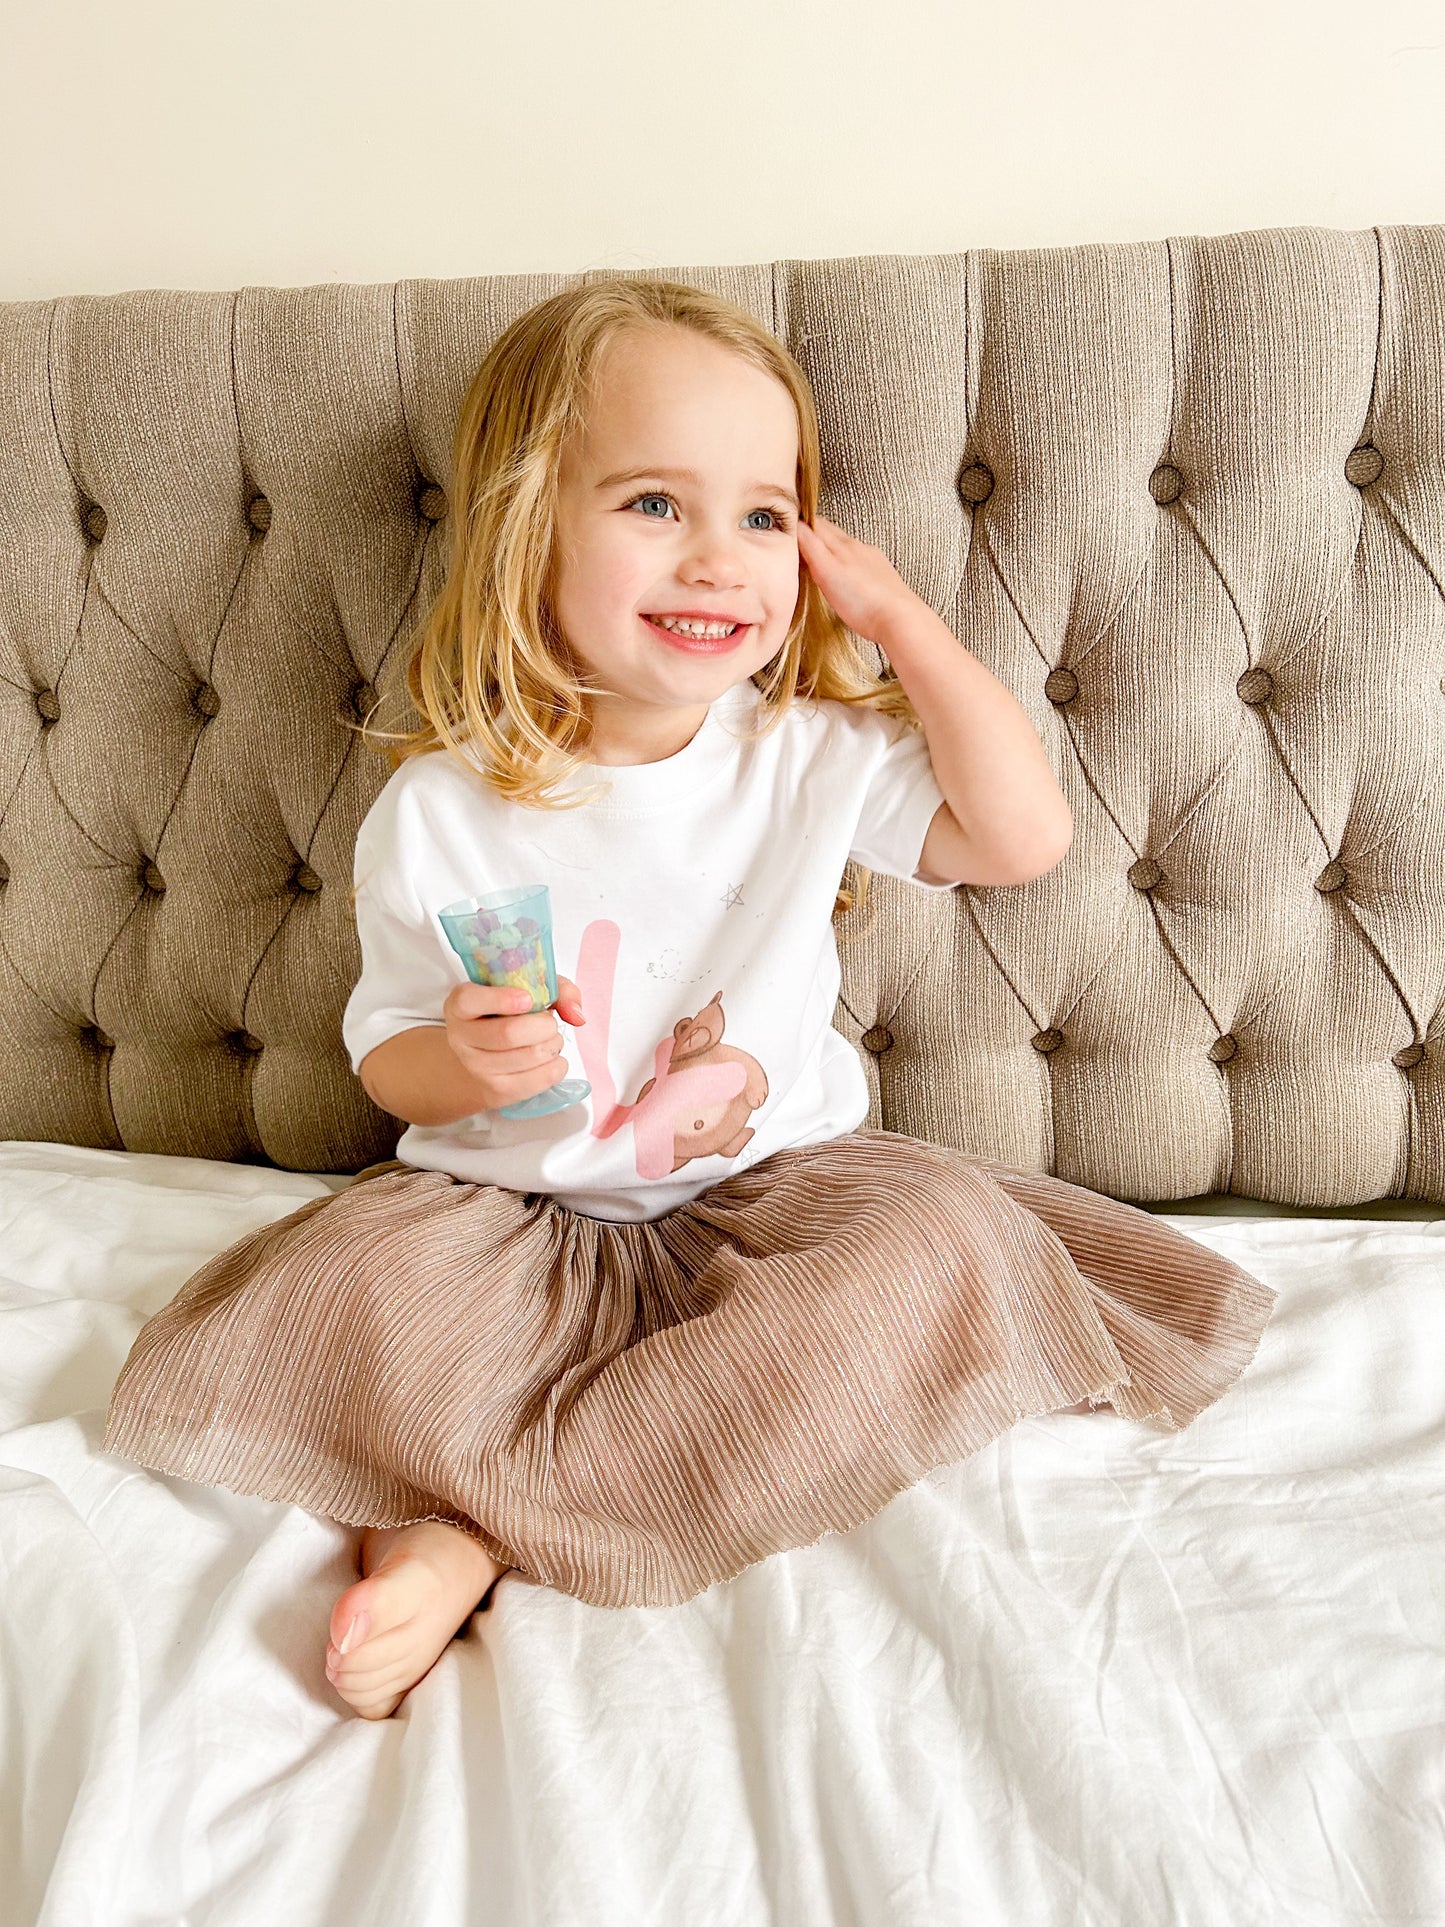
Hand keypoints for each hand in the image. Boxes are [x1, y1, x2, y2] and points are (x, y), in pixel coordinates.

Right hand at [443, 975, 584, 1112]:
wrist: (485, 1057)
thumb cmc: (507, 1016)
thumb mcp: (527, 990)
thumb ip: (557, 989)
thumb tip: (575, 1014)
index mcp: (461, 1005)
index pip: (470, 1001)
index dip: (500, 999)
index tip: (527, 999)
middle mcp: (461, 1037)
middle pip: (509, 1033)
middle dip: (544, 1026)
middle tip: (549, 1023)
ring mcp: (476, 1068)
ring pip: (529, 1056)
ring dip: (553, 1045)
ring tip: (550, 1040)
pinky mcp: (496, 1091)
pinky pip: (539, 1080)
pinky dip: (557, 1066)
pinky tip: (551, 1058)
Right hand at [795, 512, 919, 644]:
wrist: (899, 619)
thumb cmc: (862, 601)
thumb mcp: (826, 571)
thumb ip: (811, 547)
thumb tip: (796, 526)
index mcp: (843, 544)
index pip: (816, 524)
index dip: (800, 524)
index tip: (788, 528)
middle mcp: (859, 548)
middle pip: (831, 532)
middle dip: (814, 532)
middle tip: (798, 539)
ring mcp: (872, 561)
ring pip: (846, 546)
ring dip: (830, 547)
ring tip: (818, 557)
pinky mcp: (882, 577)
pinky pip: (860, 561)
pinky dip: (847, 562)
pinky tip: (846, 574)